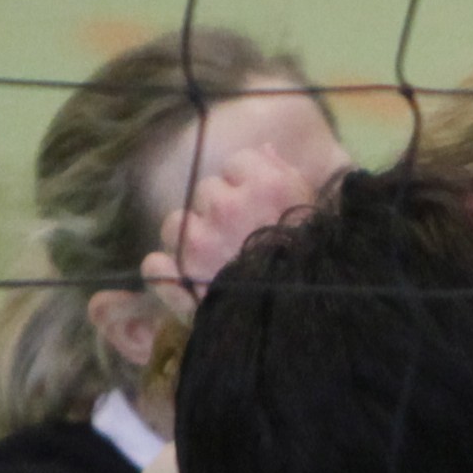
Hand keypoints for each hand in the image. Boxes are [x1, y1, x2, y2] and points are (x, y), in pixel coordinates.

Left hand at [140, 137, 330, 318]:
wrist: (305, 322)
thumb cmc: (317, 265)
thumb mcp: (316, 215)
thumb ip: (288, 177)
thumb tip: (263, 150)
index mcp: (266, 187)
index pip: (240, 162)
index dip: (250, 183)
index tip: (262, 206)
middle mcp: (226, 206)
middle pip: (207, 191)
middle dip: (220, 211)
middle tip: (242, 239)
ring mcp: (198, 241)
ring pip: (177, 223)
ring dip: (191, 239)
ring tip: (217, 264)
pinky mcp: (177, 273)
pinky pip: (156, 263)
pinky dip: (167, 271)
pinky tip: (189, 280)